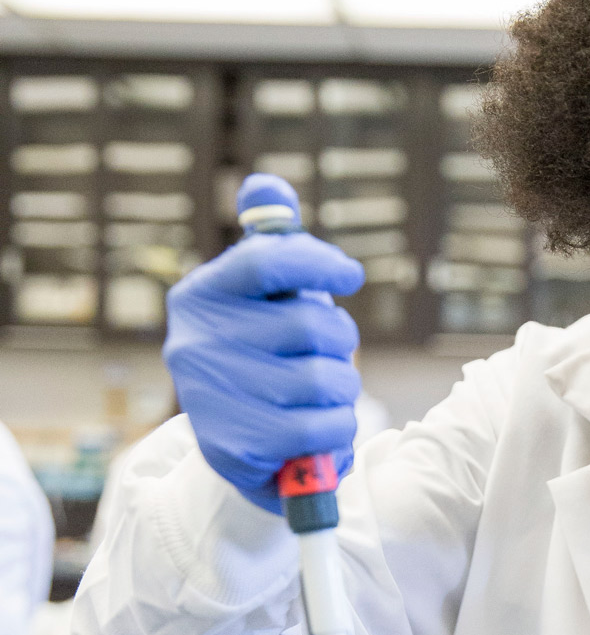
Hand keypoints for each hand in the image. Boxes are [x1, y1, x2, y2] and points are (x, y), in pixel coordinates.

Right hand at [164, 206, 364, 512]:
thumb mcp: (260, 299)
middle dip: (340, 343)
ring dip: (343, 391)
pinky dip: (338, 430)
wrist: (239, 448)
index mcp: (202, 295)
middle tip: (330, 356)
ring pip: (325, 380)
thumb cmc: (261, 357)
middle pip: (311, 325)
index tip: (349, 275)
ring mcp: (212, 397)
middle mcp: (196, 342)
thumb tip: (267, 186)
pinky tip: (321, 430)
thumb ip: (272, 245)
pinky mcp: (235, 448)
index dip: (319, 262)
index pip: (267, 261)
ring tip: (323, 396)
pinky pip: (323, 427)